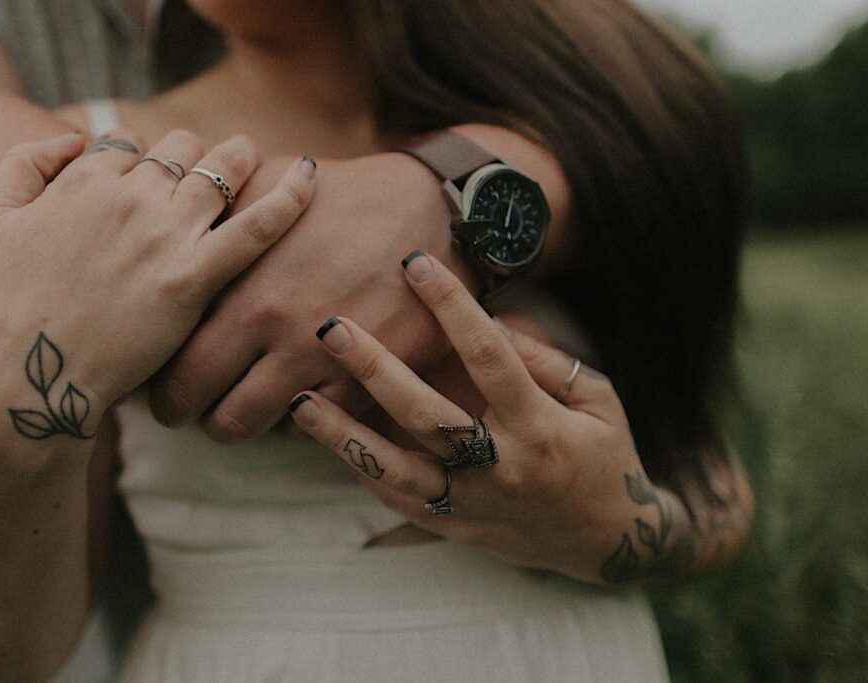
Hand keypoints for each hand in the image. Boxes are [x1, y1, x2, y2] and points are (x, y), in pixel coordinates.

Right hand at [0, 131, 314, 422]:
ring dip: (238, 158)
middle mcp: (131, 196)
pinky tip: (311, 176)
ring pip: (220, 173)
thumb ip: (26, 163)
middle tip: (206, 171)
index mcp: (85, 179)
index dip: (142, 158)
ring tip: (251, 156)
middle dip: (192, 155)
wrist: (26, 375)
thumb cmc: (1, 304)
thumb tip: (74, 139)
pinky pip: (257, 225)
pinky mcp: (195, 277)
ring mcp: (166, 235)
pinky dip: (289, 196)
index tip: (149, 180)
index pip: (131, 143)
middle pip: (180, 150)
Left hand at [146, 153, 477, 440]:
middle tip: (189, 408)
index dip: (160, 386)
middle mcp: (280, 337)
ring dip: (240, 422)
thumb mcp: (265, 188)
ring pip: (257, 428)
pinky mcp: (367, 380)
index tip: (158, 382)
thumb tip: (164, 233)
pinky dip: (291, 420)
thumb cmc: (338, 195)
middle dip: (191, 417)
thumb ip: (212, 218)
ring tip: (236, 404)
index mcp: (245, 294)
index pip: (178, 371)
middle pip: (211, 413)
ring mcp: (326, 363)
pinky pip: (311, 427)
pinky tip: (287, 396)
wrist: (428, 210)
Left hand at [287, 251, 688, 584]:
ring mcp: (472, 505)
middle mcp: (501, 468)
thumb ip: (545, 359)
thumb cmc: (603, 454)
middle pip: (427, 416)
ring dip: (344, 435)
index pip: (490, 357)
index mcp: (540, 428)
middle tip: (330, 328)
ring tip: (299, 400)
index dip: (453, 307)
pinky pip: (397, 500)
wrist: (606, 542)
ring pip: (397, 471)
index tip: (416, 264)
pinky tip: (326, 436)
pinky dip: (361, 469)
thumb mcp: (597, 400)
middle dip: (376, 369)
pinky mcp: (453, 527)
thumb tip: (492, 316)